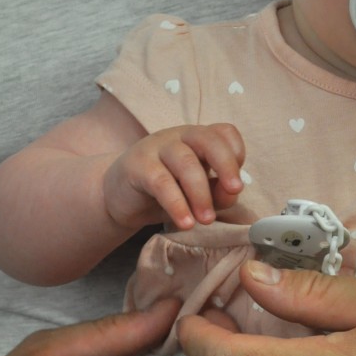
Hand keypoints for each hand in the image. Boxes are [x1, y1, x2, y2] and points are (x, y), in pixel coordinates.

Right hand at [103, 122, 244, 231]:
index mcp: (198, 138)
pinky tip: (185, 223)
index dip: (236, 153)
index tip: (235, 181)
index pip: (224, 132)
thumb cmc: (166, 192)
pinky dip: (177, 204)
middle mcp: (179, 136)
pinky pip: (161, 183)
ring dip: (201, 194)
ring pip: (186, 163)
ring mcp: (157, 147)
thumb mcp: (198, 193)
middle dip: (226, 166)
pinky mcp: (137, 165)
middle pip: (208, 139)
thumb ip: (218, 191)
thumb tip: (231, 193)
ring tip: (207, 220)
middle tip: (234, 191)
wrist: (120, 198)